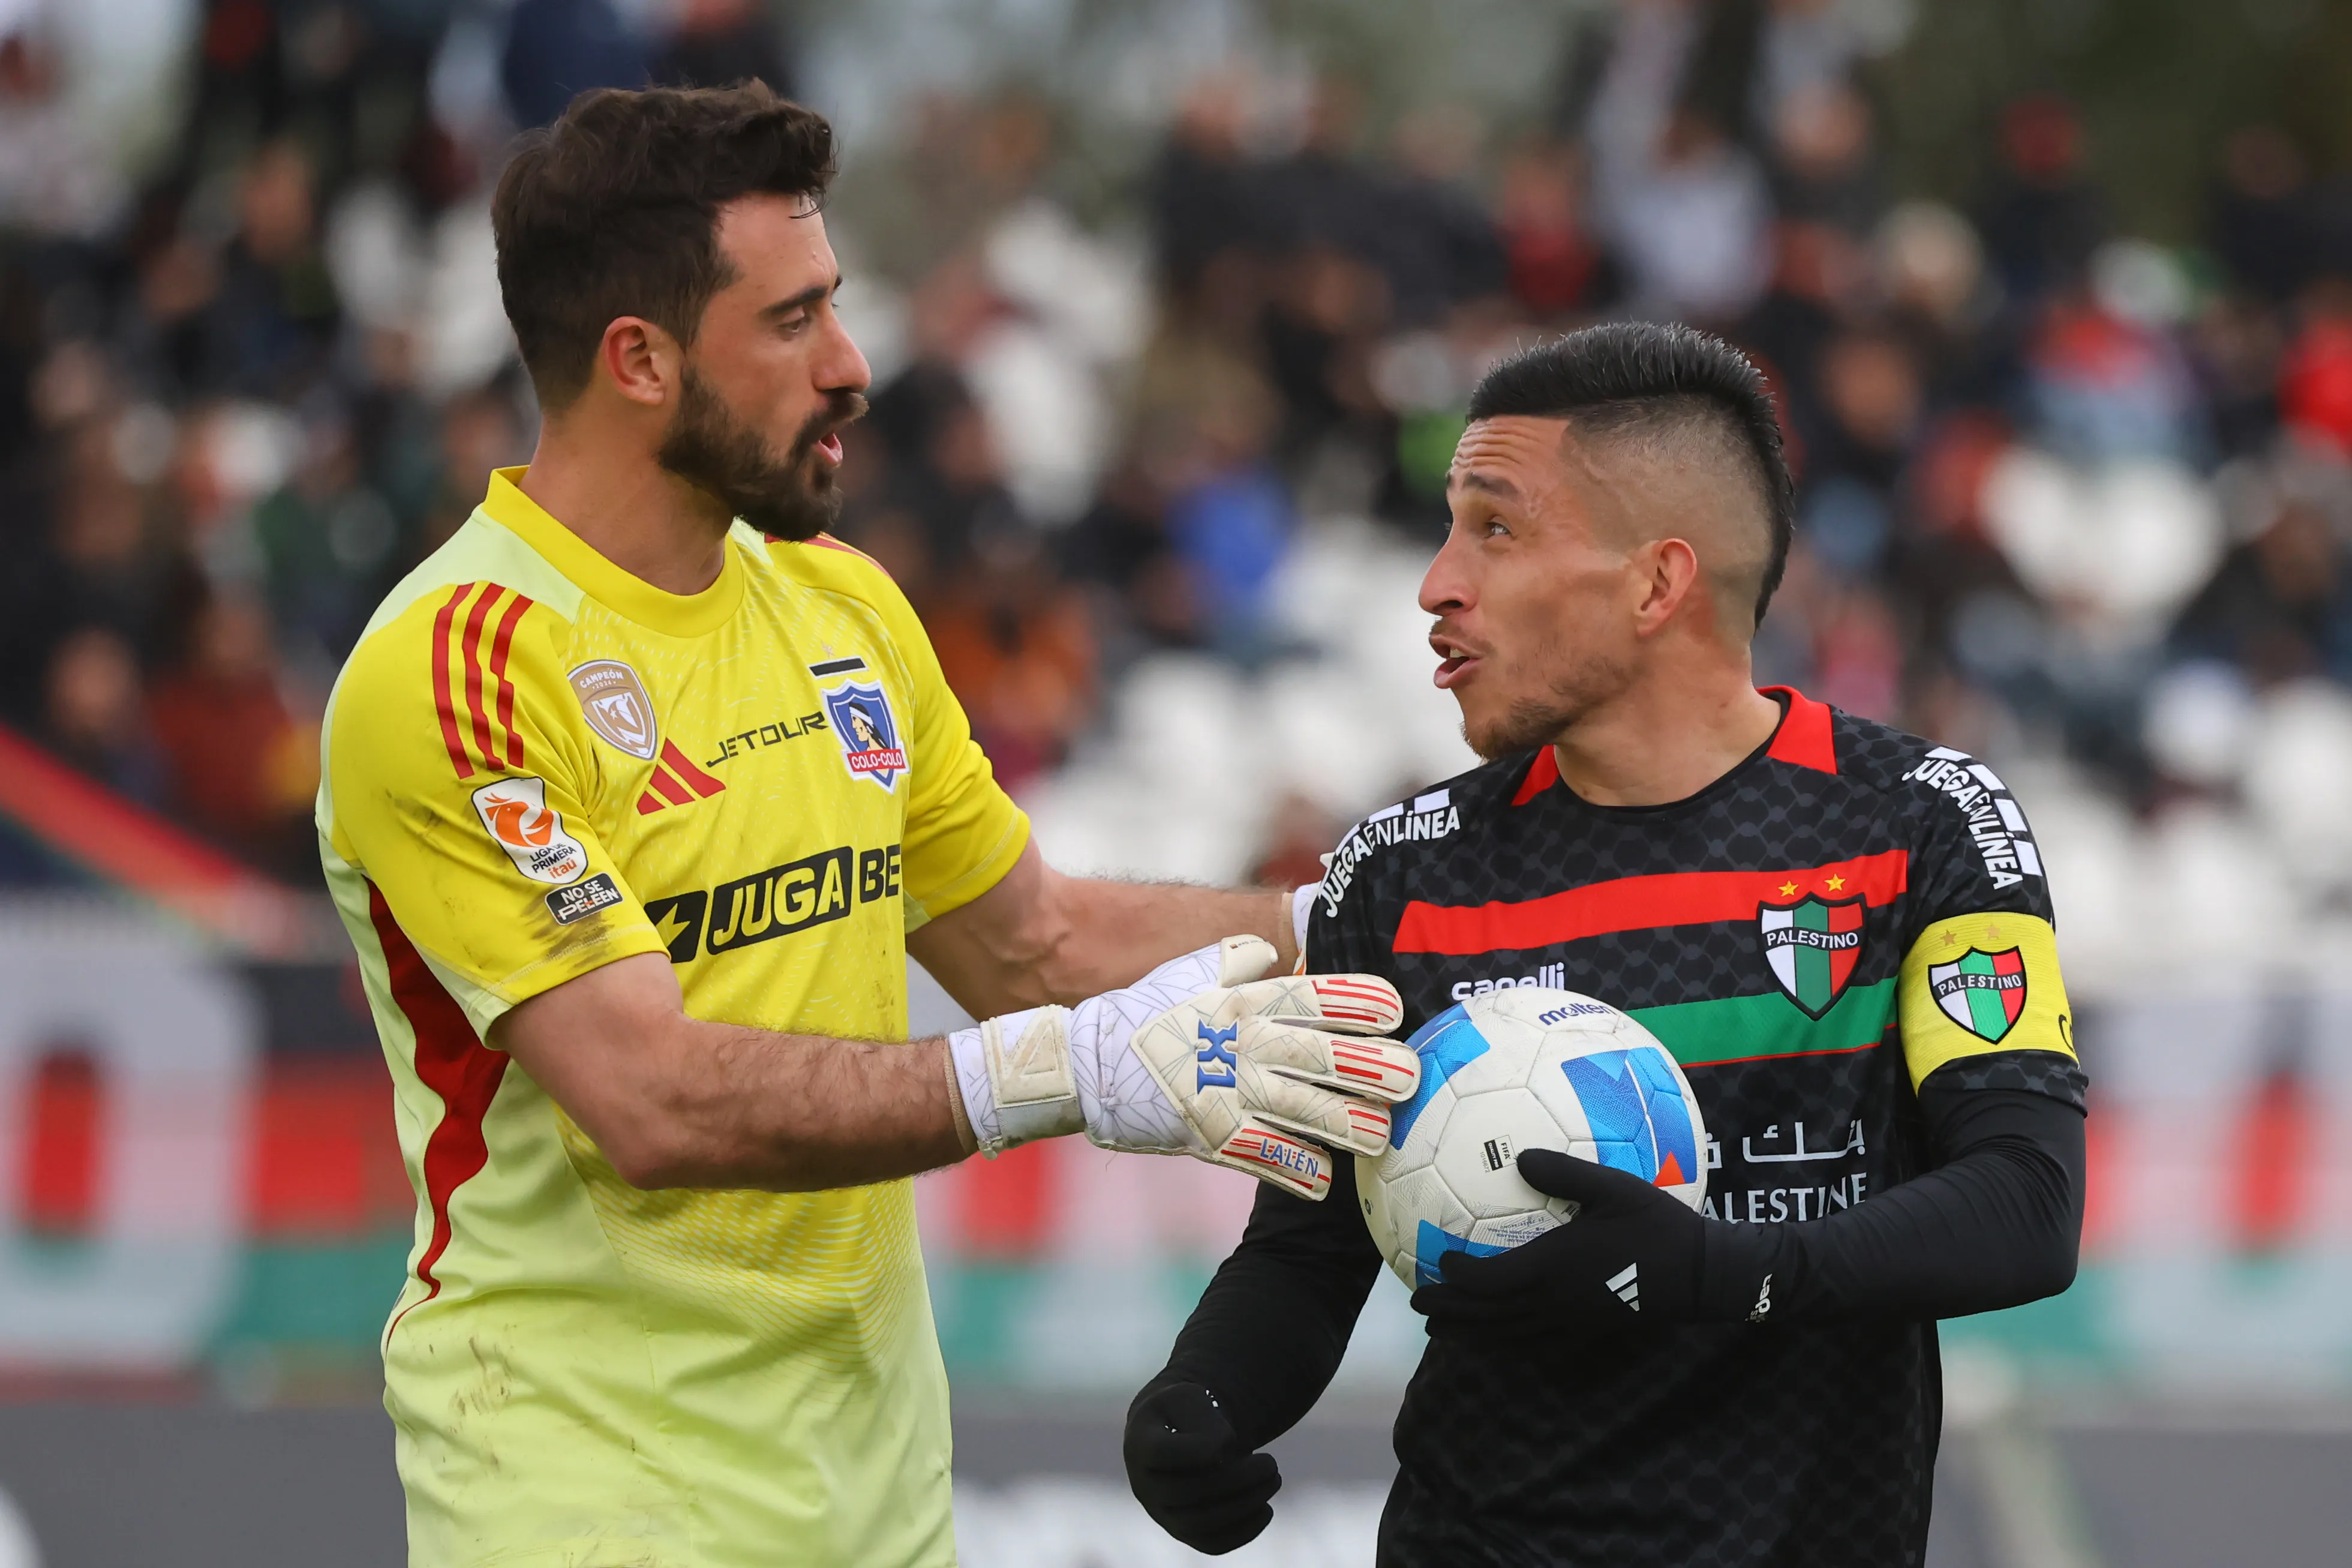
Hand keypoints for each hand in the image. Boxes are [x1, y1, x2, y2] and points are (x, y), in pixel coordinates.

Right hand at [949, 936, 1418, 1199]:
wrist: (1087, 1063)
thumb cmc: (1150, 1013)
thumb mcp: (1195, 970)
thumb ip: (1244, 960)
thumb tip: (1286, 950)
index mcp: (1247, 1002)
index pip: (1317, 996)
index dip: (1361, 1001)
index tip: (1397, 1009)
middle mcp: (1245, 1044)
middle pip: (1323, 1055)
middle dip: (1373, 1066)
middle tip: (1411, 1077)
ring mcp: (1229, 1092)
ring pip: (1306, 1111)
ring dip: (1350, 1125)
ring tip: (1383, 1135)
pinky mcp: (1211, 1135)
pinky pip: (1265, 1156)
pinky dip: (1296, 1171)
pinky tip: (1324, 1182)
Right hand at [1124, 1381, 1279, 1554]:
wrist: (1175, 1433)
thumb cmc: (1185, 1412)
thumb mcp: (1190, 1397)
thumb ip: (1203, 1416)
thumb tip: (1223, 1451)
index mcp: (1140, 1444)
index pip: (1163, 1453)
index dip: (1200, 1447)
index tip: (1230, 1435)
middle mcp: (1143, 1485)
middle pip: (1188, 1492)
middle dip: (1238, 1478)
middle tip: (1271, 1462)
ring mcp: (1162, 1513)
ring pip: (1200, 1523)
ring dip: (1245, 1505)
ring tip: (1273, 1480)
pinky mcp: (1183, 1532)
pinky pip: (1211, 1543)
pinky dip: (1243, 1531)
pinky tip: (1266, 1508)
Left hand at [1412, 1149, 1706, 1336]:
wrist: (1700, 1275)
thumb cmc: (1656, 1227)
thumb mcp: (1613, 1188)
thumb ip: (1564, 1173)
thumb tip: (1519, 1156)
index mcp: (1551, 1267)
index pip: (1488, 1281)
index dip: (1457, 1276)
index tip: (1436, 1261)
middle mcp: (1553, 1300)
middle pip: (1487, 1315)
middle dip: (1450, 1313)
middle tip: (1418, 1309)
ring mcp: (1570, 1319)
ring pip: (1508, 1333)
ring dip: (1471, 1332)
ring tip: (1442, 1333)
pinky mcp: (1587, 1327)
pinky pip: (1535, 1339)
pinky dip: (1507, 1339)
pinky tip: (1501, 1336)